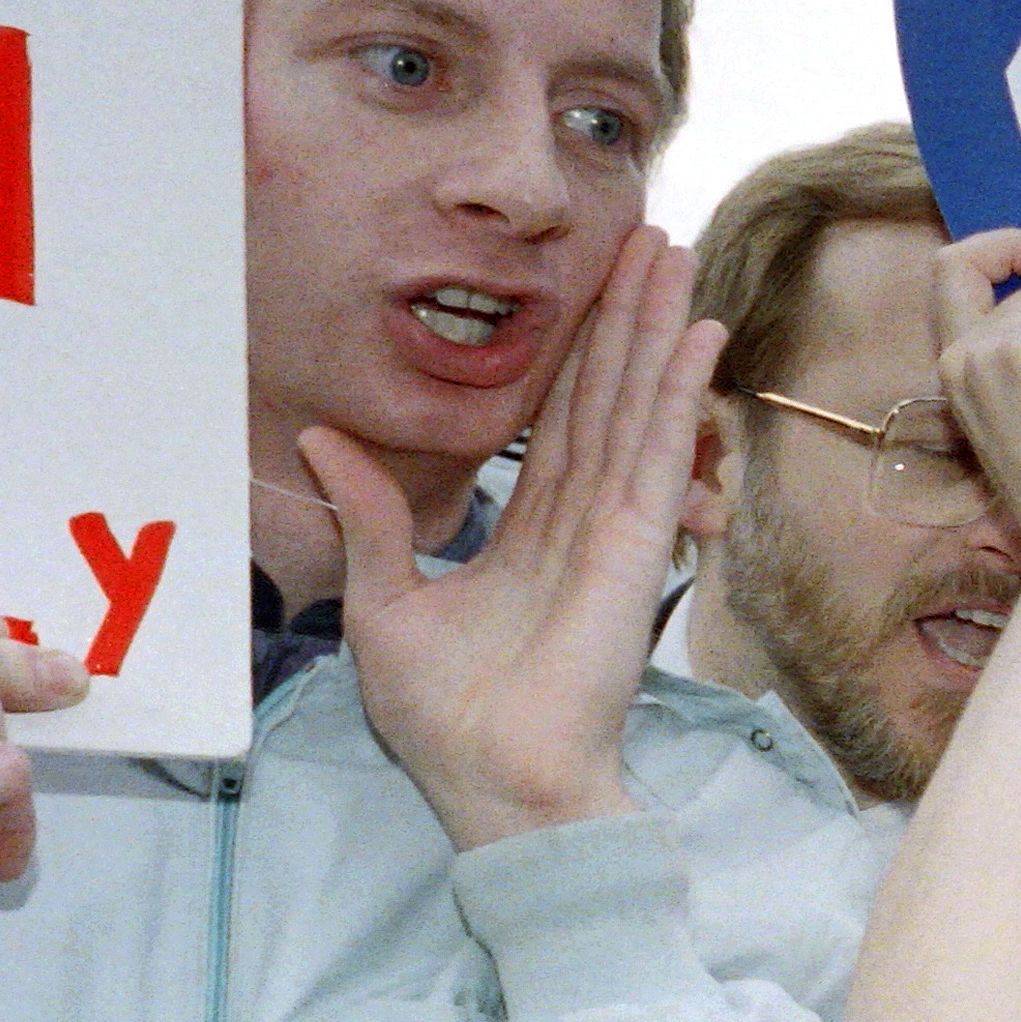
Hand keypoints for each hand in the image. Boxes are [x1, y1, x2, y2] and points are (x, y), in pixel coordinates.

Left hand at [318, 222, 712, 849]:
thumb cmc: (446, 720)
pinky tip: (696, 334)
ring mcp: (615, 531)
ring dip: (658, 328)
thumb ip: (371, 518)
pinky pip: (656, 454)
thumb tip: (323, 439)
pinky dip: (677, 392)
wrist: (494, 784)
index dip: (578, 353)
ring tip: (677, 256)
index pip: (560, 425)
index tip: (597, 287)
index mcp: (527, 537)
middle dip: (628, 317)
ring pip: (636, 407)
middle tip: (652, 237)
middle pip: (607, 397)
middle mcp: (581, 523)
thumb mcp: (383, 603)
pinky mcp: (637, 548)